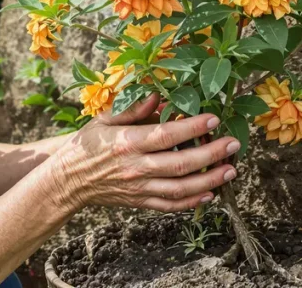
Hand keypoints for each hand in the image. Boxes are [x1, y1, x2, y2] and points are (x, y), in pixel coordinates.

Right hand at [48, 94, 238, 212]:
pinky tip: (211, 193)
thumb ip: (133, 110)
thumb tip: (158, 95)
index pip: (165, 135)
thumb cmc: (87, 145)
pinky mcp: (140, 202)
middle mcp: (135, 168)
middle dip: (211, 154)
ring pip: (180, 188)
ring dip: (210, 180)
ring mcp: (139, 188)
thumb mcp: (104, 120)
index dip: (192, 127)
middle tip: (233, 144)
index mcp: (127, 143)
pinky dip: (192, 202)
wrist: (68, 180)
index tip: (213, 119)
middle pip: (180, 164)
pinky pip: (170, 206)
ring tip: (230, 169)